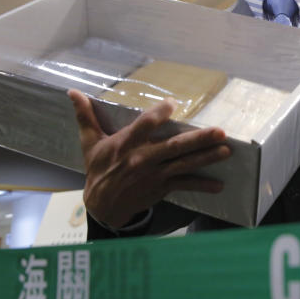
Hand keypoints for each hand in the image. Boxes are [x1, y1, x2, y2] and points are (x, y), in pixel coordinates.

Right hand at [68, 89, 231, 229]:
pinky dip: (202, 186)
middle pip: (174, 147)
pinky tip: (219, 185)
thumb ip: (85, 116)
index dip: (157, 115)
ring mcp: (154, 175)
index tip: (172, 103)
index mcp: (125, 145)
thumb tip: (72, 92)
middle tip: (220, 131)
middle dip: (198, 139)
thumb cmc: (98, 170)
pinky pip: (184, 186)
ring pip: (184, 165)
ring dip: (206, 158)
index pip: (143, 126)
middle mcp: (142, 159)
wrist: (102, 206)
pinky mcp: (161, 188)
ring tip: (226, 150)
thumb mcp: (90, 143)